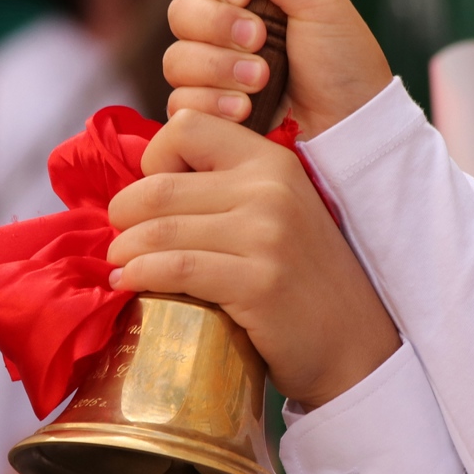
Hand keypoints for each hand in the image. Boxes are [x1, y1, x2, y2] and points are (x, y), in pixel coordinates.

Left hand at [106, 110, 399, 409]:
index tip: (151, 200)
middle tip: (120, 240)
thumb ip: (224, 191)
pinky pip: (175, 269)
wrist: (353, 346)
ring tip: (120, 265)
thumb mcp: (274, 214)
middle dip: (123, 215)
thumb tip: (140, 191)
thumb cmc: (299, 282)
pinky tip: (129, 284)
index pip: (185, 127)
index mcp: (271, 161)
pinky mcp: (257, 283)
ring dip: (124, 250)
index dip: (152, 161)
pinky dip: (139, 275)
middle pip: (159, 186)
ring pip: (159, 229)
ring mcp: (266, 236)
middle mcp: (269, 189)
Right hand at [164, 0, 392, 138]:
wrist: (351, 129)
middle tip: (259, 40)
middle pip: (181, 13)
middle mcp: (224, 32)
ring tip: (261, 82)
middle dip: (219, 26)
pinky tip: (245, 110)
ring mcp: (213, 75)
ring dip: (219, 68)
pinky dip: (212, 103)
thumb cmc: (343, 63)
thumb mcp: (318, 0)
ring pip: (176, 59)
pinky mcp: (208, 115)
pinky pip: (179, 102)